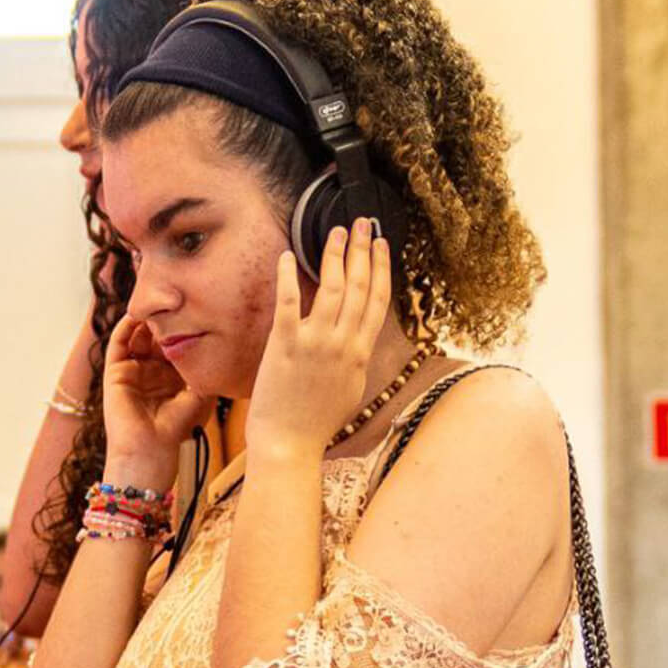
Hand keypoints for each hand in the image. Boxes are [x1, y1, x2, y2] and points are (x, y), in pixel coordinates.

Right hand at [101, 315, 212, 489]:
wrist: (149, 452)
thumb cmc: (174, 432)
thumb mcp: (198, 396)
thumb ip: (204, 372)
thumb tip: (220, 348)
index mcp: (170, 379)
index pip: (176, 346)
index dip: (184, 327)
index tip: (198, 307)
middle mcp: (150, 373)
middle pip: (156, 337)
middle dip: (166, 318)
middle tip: (176, 295)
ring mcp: (132, 372)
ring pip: (138, 336)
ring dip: (146, 318)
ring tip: (158, 300)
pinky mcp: (116, 373)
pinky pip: (119, 343)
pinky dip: (126, 326)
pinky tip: (138, 314)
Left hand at [246, 219, 392, 456]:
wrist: (290, 444)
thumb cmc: (316, 422)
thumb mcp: (350, 389)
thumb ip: (355, 360)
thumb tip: (358, 339)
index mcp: (361, 353)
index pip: (377, 300)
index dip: (381, 268)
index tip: (382, 245)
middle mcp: (343, 343)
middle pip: (360, 286)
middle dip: (363, 250)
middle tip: (363, 223)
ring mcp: (315, 343)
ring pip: (332, 288)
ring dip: (335, 255)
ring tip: (335, 232)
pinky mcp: (284, 345)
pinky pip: (288, 303)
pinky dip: (287, 277)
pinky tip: (285, 255)